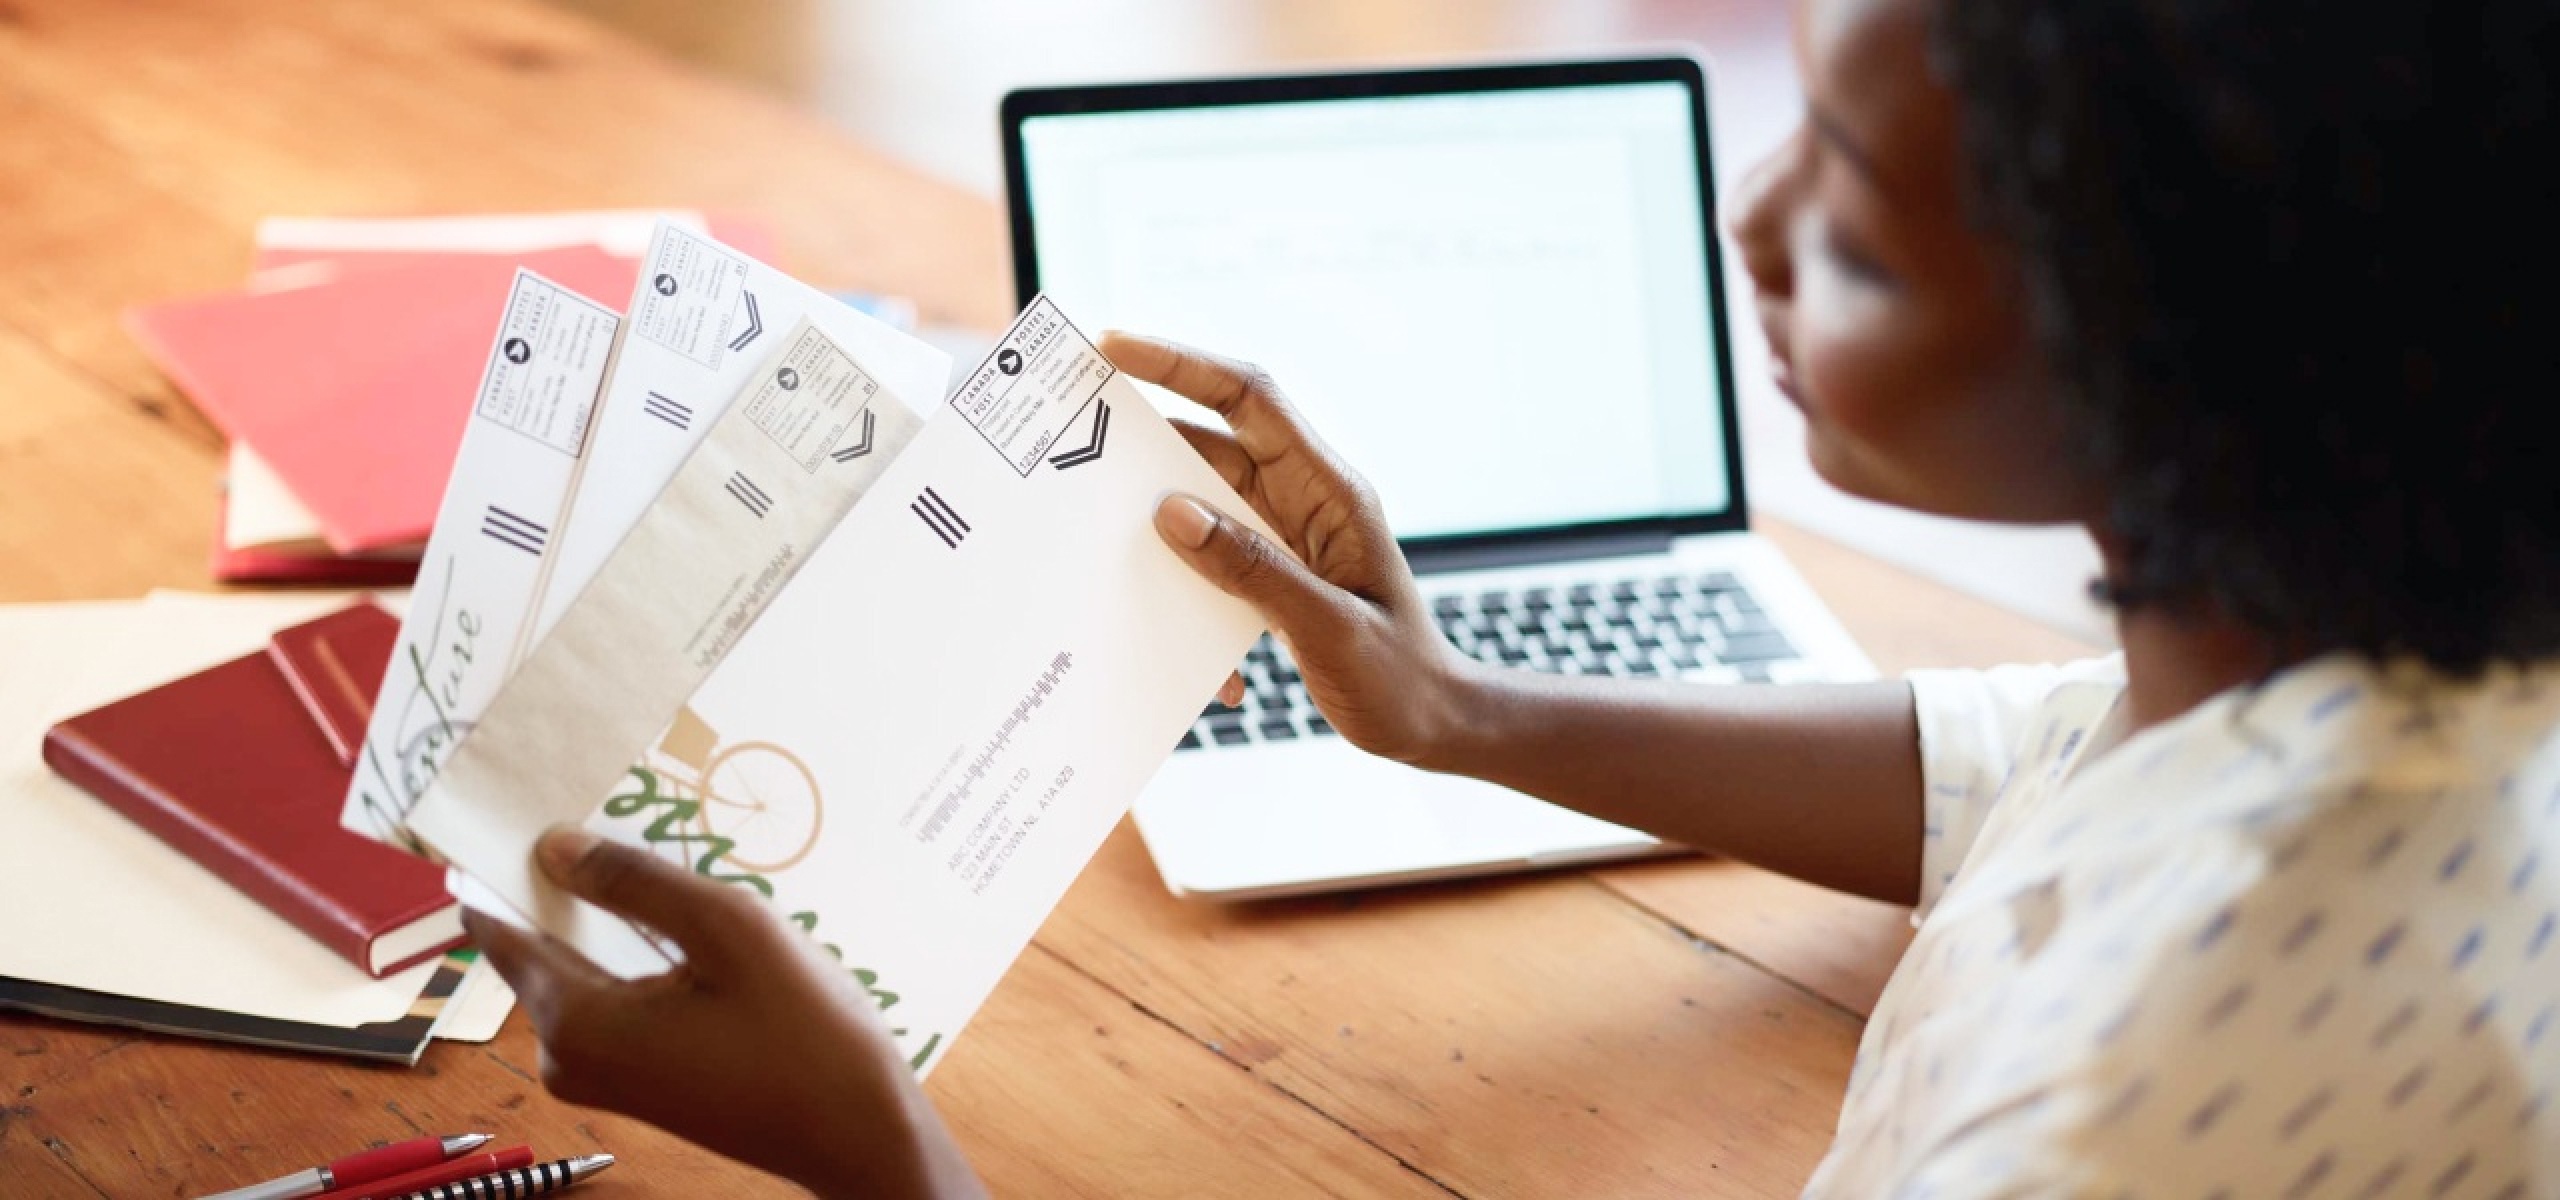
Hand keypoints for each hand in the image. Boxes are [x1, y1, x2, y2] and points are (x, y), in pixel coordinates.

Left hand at [461, 829, 983, 1199]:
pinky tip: (680, 924)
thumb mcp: (729, 930)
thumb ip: (634, 881)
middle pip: (537, 945)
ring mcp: (601, 1076)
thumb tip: (554, 845)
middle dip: (564, 883)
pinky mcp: (637, 1081)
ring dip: (605, 918)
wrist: (858, 1134)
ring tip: (657, 861)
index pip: (498, 926)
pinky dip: (629, 954)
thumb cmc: (804, 1035)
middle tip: (611, 816)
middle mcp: (567, 1057)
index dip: (503, 864)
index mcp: (576, 1021)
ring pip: (577, 968)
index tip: (524, 805)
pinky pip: (608, 997)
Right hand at [1102, 332, 1480, 766]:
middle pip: (1216, 441)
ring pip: (1206, 499)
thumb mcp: (1328, 627)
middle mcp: (1306, 501)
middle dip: (1149, 431)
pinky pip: (1214, 557)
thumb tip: (1172, 513)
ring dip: (1158, 513)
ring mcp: (1288, 536)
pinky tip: (1181, 638)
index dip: (1182, 364)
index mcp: (1331, 493)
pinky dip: (1186, 586)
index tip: (1116, 346)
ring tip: (1100, 524)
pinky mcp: (1274, 574)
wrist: (1433, 726)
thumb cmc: (1399, 679)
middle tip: (1076, 426)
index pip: (1251, 401)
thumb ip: (1252, 571)